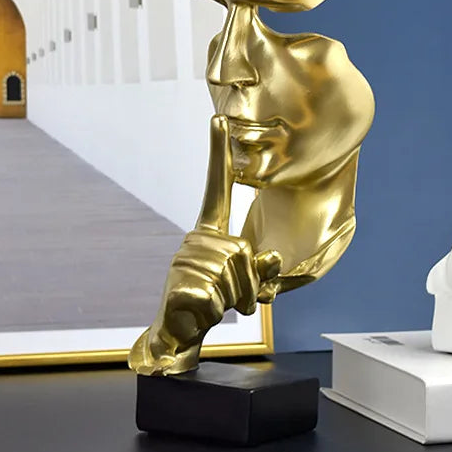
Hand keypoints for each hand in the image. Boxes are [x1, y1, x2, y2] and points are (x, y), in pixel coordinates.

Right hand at [129, 116, 262, 375]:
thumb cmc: (215, 299)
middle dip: (247, 285)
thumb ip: (262, 269)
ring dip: (233, 300)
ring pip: (232, 276)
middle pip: (243, 252)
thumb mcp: (245, 283)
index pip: (217, 187)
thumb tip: (272, 258)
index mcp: (212, 229)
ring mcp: (185, 257)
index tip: (220, 119)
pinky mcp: (179, 283)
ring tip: (216, 304)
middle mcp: (196, 236)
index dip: (218, 153)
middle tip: (233, 299)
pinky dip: (216, 312)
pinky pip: (216, 296)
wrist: (180, 331)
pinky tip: (201, 312)